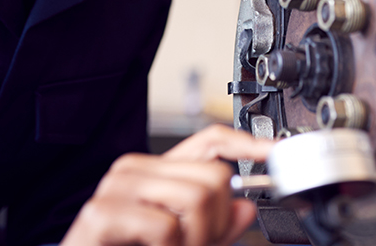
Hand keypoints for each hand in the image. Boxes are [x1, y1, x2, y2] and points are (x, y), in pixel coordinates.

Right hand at [62, 125, 272, 245]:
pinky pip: (164, 227)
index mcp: (157, 172)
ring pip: (197, 198)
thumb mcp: (182, 241)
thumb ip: (214, 227)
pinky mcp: (102, 213)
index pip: (209, 140)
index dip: (246, 144)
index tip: (273, 152)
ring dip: (197, 240)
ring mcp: (116, 188)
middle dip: (219, 222)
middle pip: (214, 176)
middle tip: (199, 244)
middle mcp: (136, 170)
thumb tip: (246, 208)